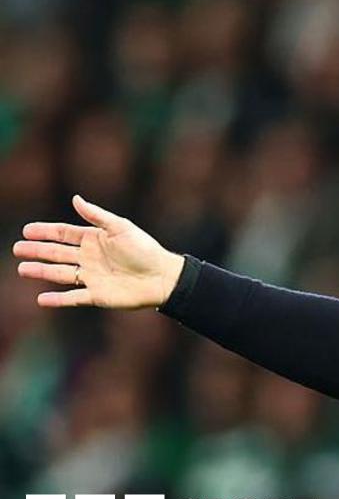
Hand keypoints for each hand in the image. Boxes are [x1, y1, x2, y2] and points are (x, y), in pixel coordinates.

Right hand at [12, 195, 184, 308]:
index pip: (64, 234)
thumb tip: (75, 199)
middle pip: (57, 253)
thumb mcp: (120, 228)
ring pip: (60, 274)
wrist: (162, 277)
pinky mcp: (97, 295)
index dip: (46, 232)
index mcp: (95, 240)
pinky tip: (41, 300)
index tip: (27, 230)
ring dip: (41, 271)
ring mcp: (92, 277)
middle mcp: (90, 258)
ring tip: (22, 269)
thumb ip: (96, 215)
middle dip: (37, 251)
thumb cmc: (145, 250)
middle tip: (17, 248)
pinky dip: (57, 300)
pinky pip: (73, 297)